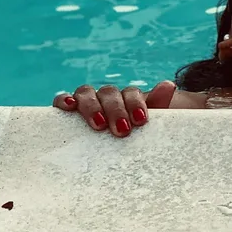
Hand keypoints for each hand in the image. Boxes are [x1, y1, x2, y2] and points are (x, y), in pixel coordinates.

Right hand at [53, 80, 177, 136]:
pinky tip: (68, 106)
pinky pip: (62, 101)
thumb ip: (159, 104)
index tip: (141, 120)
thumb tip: (169, 85)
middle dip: (116, 110)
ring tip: (98, 124)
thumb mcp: (149, 124)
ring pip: (86, 93)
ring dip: (92, 106)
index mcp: (127, 98)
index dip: (134, 103)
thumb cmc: (133, 136)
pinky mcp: (67, 113)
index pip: (130, 93)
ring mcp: (86, 103)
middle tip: (122, 131)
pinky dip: (63, 100)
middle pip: (109, 92)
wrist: (120, 147)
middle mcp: (106, 97)